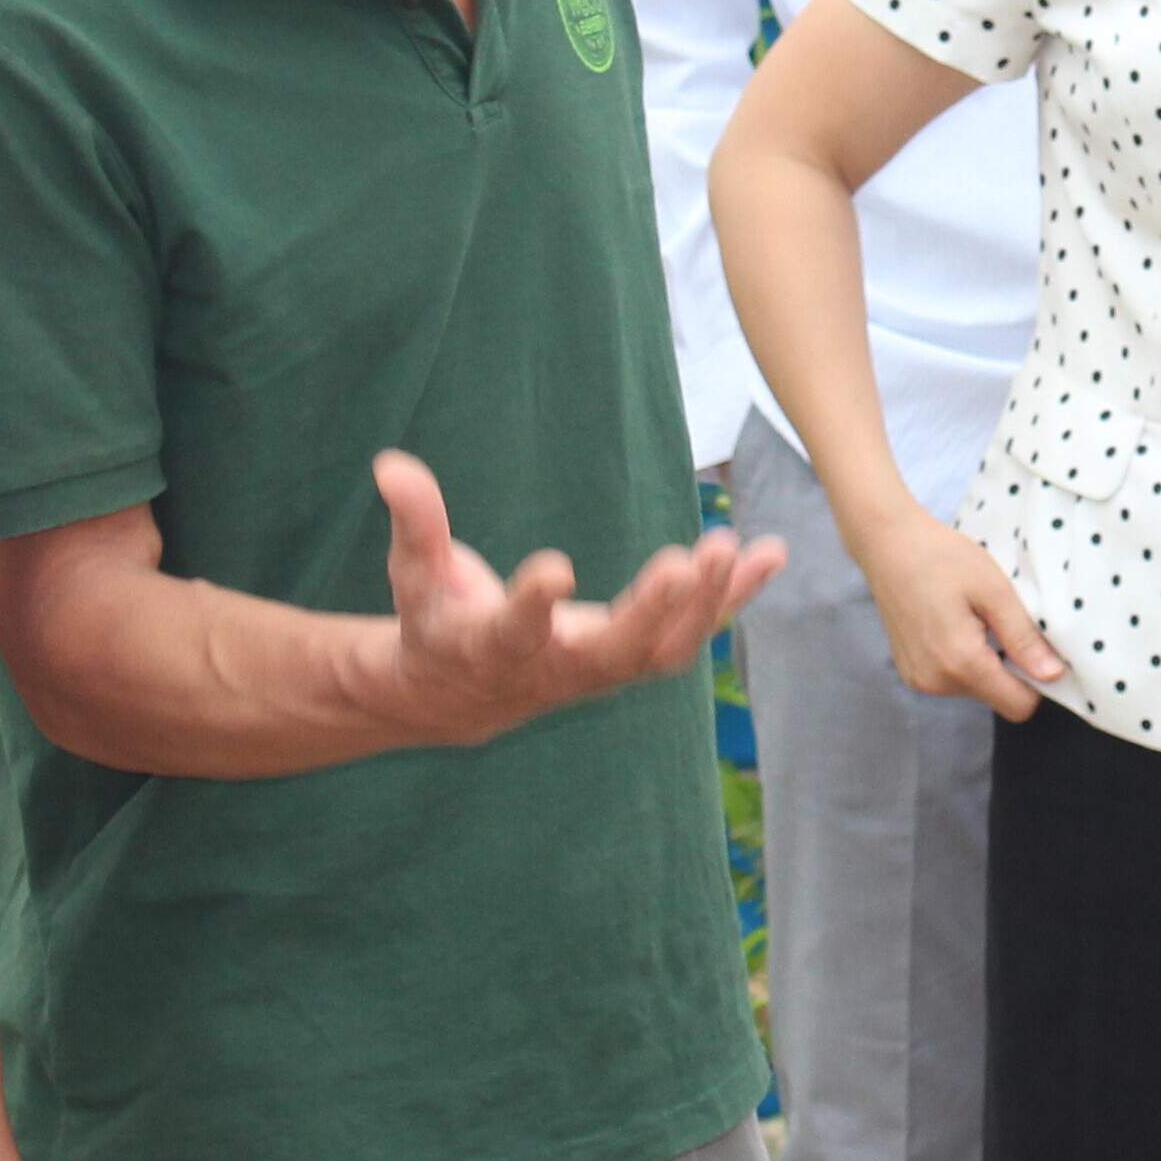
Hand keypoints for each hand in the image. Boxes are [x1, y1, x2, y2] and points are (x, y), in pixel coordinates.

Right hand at [350, 450, 781, 746]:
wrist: (463, 695)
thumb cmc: (437, 621)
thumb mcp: (414, 575)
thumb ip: (415, 523)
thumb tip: (389, 464)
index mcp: (493, 648)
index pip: (515, 634)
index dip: (532, 607)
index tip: (554, 571)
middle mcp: (555, 670)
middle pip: (612, 652)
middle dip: (653, 610)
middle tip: (688, 559)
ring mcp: (601, 671)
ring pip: (662, 651)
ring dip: (706, 604)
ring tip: (735, 547)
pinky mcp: (634, 657)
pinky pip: (691, 634)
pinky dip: (732, 599)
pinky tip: (770, 554)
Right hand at [852, 508, 1065, 721]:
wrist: (888, 544)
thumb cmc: (942, 558)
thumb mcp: (994, 590)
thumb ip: (1023, 638)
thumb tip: (1055, 675)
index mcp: (961, 663)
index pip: (1018, 705)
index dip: (1038, 682)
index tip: (1037, 646)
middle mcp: (936, 682)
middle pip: (997, 698)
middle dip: (1011, 668)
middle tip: (1002, 621)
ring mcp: (919, 680)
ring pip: (976, 689)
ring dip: (987, 663)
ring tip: (976, 619)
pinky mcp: (911, 673)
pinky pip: (953, 680)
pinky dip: (965, 660)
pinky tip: (956, 624)